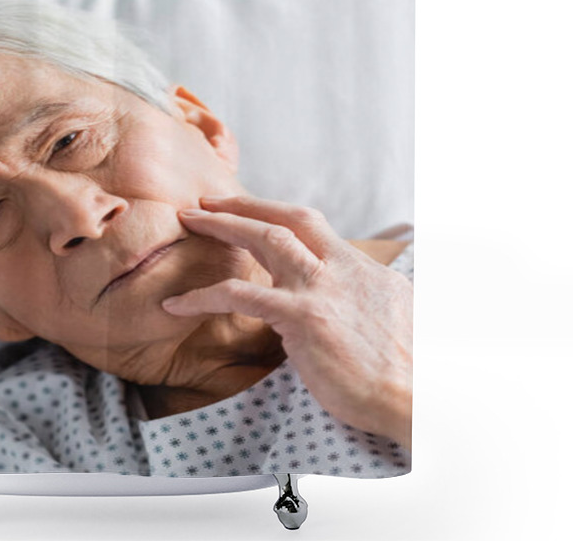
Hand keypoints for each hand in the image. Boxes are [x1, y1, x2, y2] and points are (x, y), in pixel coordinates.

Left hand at [162, 195, 412, 449]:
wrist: (421, 396)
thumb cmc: (409, 366)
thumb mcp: (396, 312)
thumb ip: (367, 293)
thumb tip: (355, 293)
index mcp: (358, 266)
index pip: (311, 226)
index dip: (273, 212)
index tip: (247, 209)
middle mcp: (339, 268)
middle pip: (286, 220)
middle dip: (243, 205)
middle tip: (206, 201)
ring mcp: (320, 289)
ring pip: (265, 240)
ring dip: (223, 225)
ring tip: (190, 221)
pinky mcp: (303, 318)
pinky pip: (241, 296)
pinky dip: (204, 295)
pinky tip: (176, 303)